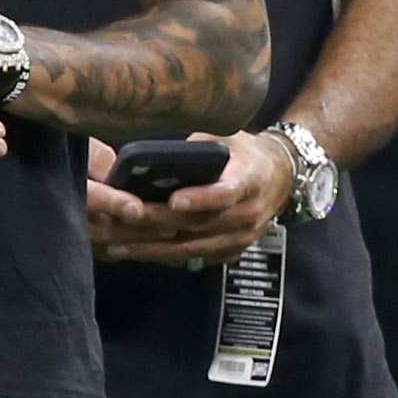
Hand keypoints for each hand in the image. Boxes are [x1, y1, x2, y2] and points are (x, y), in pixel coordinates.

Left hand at [84, 126, 292, 265]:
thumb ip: (198, 149)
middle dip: (158, 224)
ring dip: (153, 249)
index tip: (173, 200)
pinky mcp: (232, 251)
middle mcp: (249, 214)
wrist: (279, 178)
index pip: (226, 194)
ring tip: (118, 245)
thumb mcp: (227, 139)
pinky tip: (137, 253)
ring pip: (192, 248)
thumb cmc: (243, 153)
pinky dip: (165, 257)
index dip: (200, 198)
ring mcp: (242, 237)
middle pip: (200, 224)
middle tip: (124, 220)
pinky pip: (195, 259)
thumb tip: (154, 159)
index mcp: (251, 180)